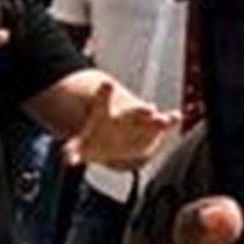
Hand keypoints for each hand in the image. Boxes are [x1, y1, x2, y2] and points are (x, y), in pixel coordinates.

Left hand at [60, 79, 180, 171]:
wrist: (111, 138)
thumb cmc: (96, 136)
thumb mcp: (81, 145)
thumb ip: (73, 151)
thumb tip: (67, 158)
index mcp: (104, 114)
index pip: (102, 102)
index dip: (104, 94)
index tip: (107, 85)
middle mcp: (125, 115)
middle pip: (133, 111)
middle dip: (141, 110)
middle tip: (149, 109)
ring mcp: (140, 121)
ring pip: (151, 117)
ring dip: (159, 118)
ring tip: (165, 118)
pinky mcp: (153, 129)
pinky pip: (163, 124)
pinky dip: (169, 121)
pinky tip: (176, 116)